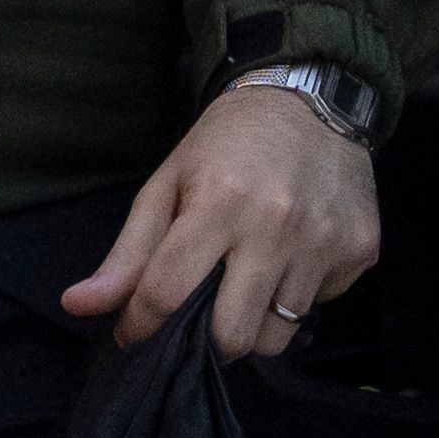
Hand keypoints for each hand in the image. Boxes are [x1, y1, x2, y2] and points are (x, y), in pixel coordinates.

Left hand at [59, 85, 378, 360]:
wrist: (309, 97)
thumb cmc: (226, 144)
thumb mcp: (168, 183)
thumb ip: (128, 252)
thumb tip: (77, 306)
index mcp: (218, 203)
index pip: (167, 293)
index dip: (141, 325)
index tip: (134, 333)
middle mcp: (276, 226)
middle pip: (232, 337)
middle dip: (209, 340)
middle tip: (205, 313)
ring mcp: (324, 241)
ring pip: (278, 335)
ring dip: (255, 322)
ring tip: (249, 282)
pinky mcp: (360, 251)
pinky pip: (319, 307)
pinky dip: (298, 295)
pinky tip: (292, 256)